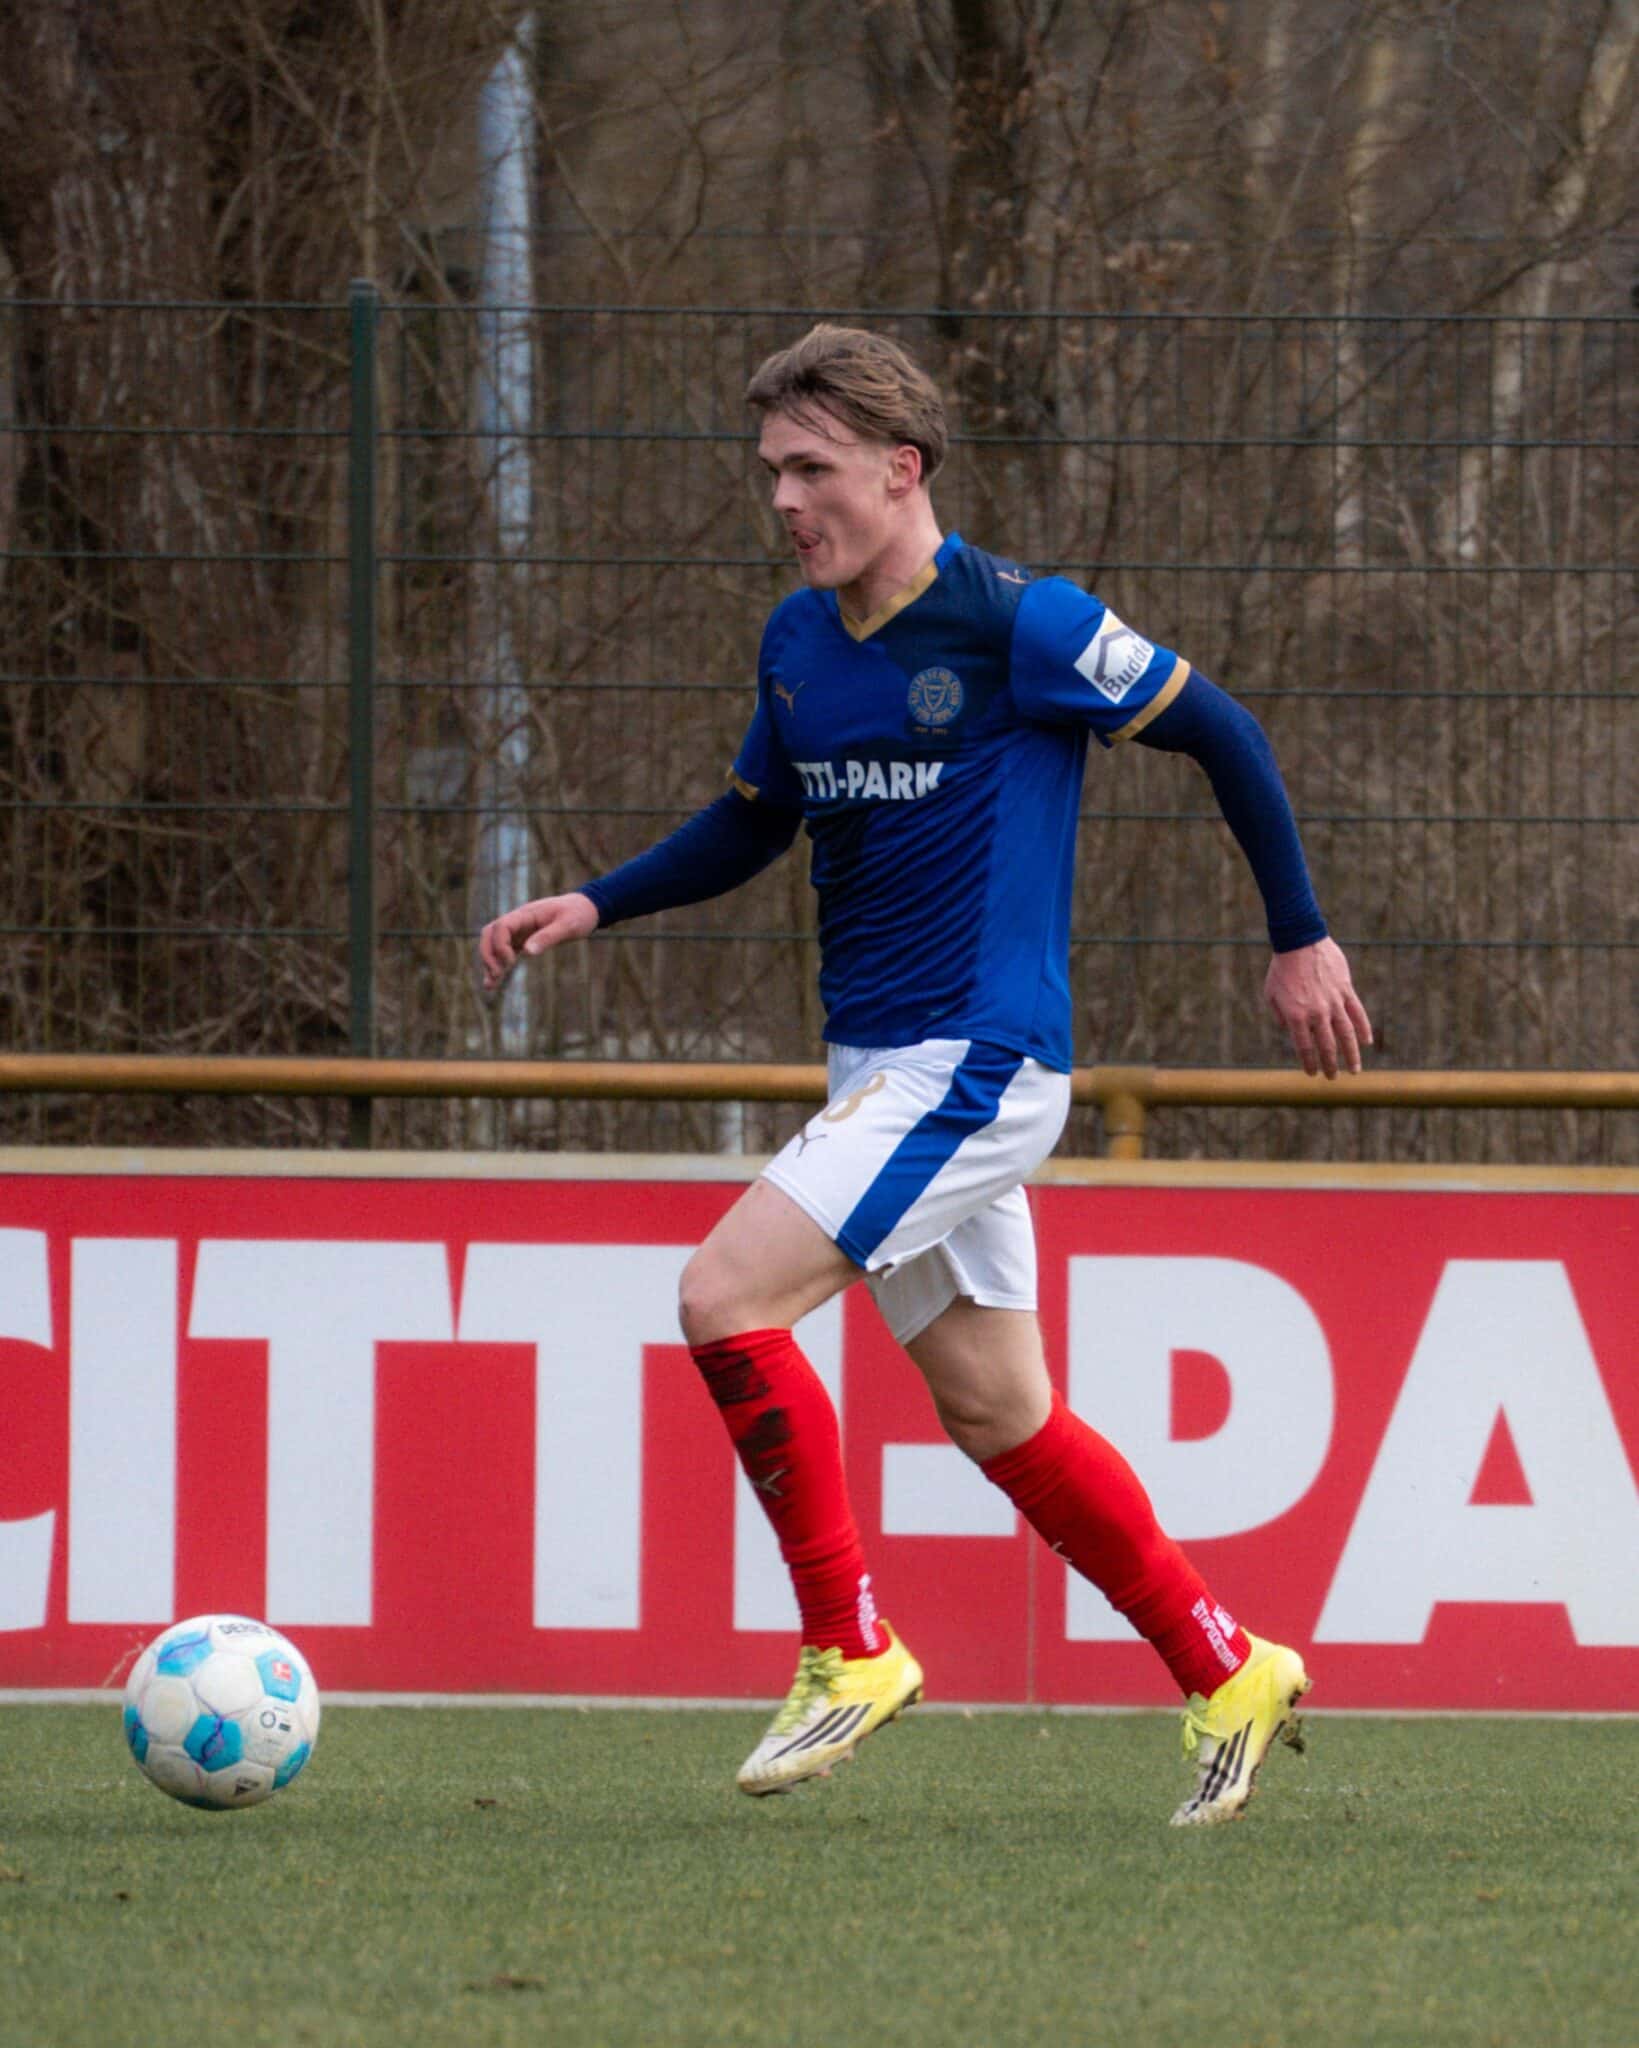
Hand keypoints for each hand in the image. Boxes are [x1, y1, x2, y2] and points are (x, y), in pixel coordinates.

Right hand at [478, 891, 599, 994]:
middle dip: (488, 954)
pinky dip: (497, 965)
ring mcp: (519, 930)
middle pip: (489, 933)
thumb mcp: (568, 925)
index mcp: (526, 914)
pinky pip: (504, 952)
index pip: (501, 926)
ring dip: (489, 962)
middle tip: (497, 974)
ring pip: (493, 944)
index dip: (500, 945)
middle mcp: (518, 921)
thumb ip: (548, 937)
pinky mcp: (523, 940)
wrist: (584, 909)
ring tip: (490, 985)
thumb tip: (528, 952)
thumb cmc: (577, 914)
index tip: (511, 962)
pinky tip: (493, 983)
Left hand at [1264, 937, 1372, 1078]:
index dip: (1310, 1063)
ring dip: (1352, 1054)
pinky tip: (1366, 1042)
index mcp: (1296, 1016)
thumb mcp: (1271, 995)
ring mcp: (1333, 1001)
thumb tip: (1290, 1031)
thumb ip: (1280, 1016)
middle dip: (1331, 1065)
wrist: (1299, 941)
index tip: (1313, 1073)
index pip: (1305, 1048)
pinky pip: (1357, 1013)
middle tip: (1333, 1077)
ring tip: (1355, 1070)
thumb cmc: (1281, 969)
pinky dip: (1363, 1028)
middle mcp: (1316, 1012)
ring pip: (1346, 1034)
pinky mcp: (1345, 990)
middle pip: (1327, 1046)